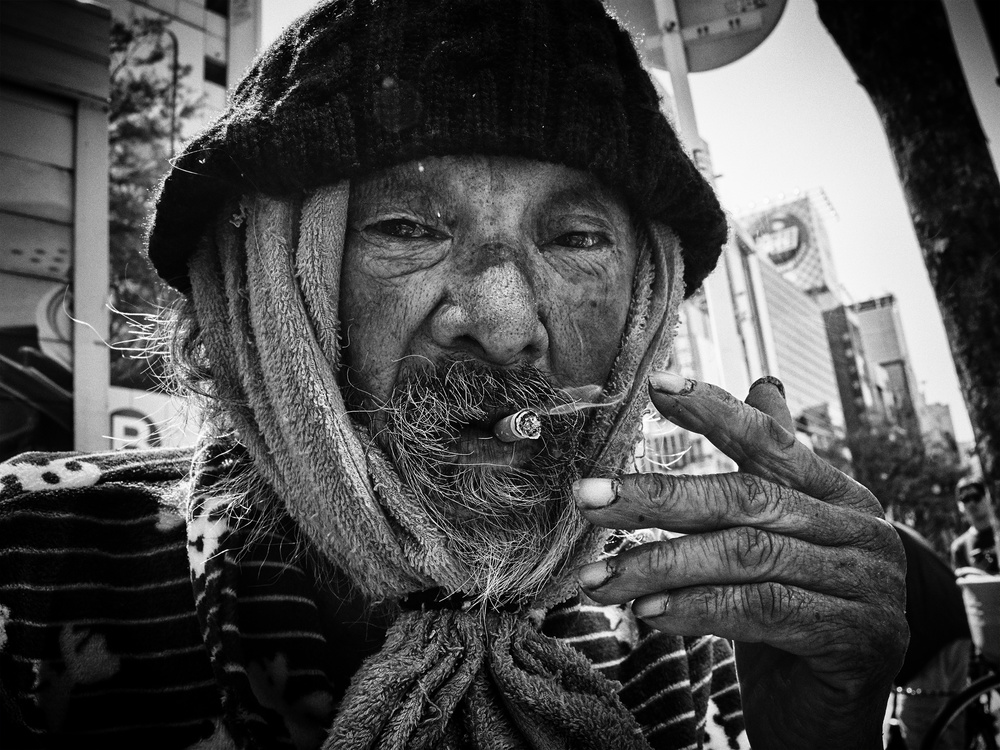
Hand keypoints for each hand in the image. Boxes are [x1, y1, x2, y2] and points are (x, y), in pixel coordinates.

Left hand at [575, 372, 907, 749]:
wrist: (833, 715)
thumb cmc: (795, 618)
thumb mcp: (778, 539)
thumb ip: (767, 472)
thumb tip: (763, 385)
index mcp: (838, 496)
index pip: (771, 441)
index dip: (713, 410)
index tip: (654, 384)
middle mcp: (859, 532)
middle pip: (746, 497)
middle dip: (657, 496)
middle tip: (588, 496)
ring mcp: (865, 584)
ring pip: (745, 555)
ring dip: (660, 564)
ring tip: (599, 577)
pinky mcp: (856, 637)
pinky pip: (762, 611)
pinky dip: (698, 608)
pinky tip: (648, 612)